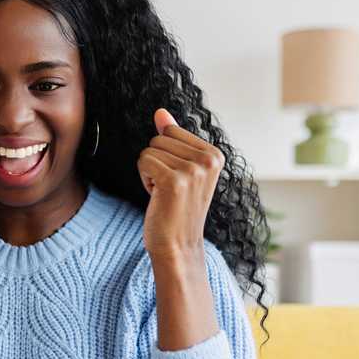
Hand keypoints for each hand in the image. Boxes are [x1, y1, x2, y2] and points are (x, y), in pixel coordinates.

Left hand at [137, 108, 224, 260]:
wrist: (178, 246)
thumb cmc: (177, 208)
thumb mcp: (180, 169)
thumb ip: (173, 138)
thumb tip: (160, 112)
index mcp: (215, 154)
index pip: (171, 131)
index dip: (166, 155)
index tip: (178, 179)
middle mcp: (208, 160)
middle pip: (159, 138)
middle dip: (156, 163)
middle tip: (170, 189)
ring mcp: (193, 170)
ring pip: (149, 149)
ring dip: (150, 172)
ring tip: (166, 194)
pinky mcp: (175, 181)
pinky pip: (143, 161)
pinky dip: (144, 178)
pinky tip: (158, 197)